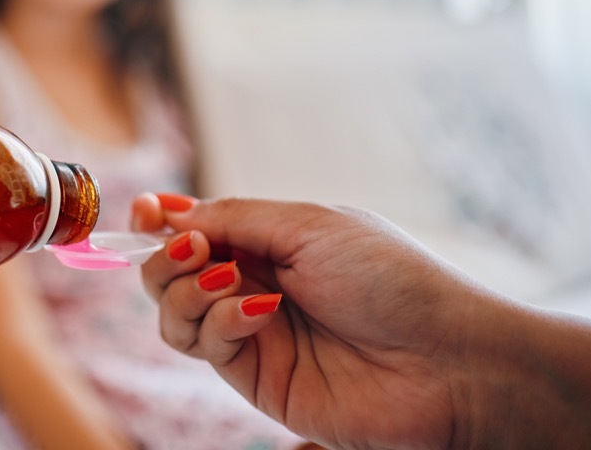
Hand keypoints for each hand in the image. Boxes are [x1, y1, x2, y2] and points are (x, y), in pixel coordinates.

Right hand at [132, 194, 496, 448]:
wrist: (447, 360)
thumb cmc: (393, 279)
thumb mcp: (309, 225)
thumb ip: (234, 218)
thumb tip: (168, 211)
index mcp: (270, 242)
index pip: (195, 229)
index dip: (161, 221)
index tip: (144, 212)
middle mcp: (253, 286)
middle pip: (170, 273)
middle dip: (165, 255)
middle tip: (190, 246)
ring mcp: (252, 334)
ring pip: (174, 313)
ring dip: (184, 288)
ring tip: (224, 278)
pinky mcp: (257, 378)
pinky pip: (205, 345)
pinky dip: (218, 320)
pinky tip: (258, 312)